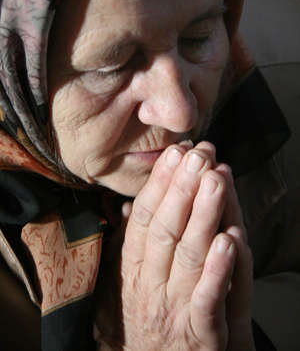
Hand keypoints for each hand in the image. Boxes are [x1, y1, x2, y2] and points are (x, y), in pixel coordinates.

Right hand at [94, 142, 254, 350]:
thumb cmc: (146, 315)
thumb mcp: (129, 279)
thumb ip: (131, 243)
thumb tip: (128, 208)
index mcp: (133, 267)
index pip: (145, 217)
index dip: (160, 183)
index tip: (175, 153)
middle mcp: (150, 282)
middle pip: (165, 229)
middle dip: (182, 188)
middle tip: (199, 155)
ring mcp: (174, 306)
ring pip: (188, 255)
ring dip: (203, 215)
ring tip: (216, 180)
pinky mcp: (200, 331)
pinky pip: (208, 297)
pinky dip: (218, 268)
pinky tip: (230, 239)